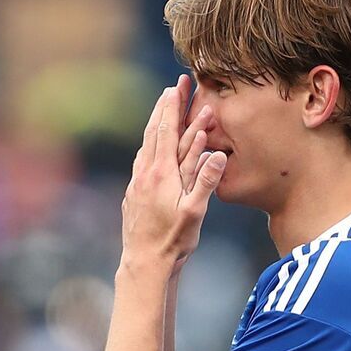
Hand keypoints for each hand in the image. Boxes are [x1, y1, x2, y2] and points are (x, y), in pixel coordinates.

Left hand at [121, 74, 226, 273]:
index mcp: (161, 174)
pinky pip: (142, 161)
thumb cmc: (173, 240)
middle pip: (154, 132)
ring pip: (145, 145)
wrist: (144, 262)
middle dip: (164, 108)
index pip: (168, 132)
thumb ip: (206, 181)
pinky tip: (150, 148)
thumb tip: (218, 153)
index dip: (173, 108)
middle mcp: (145, 173)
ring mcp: (136, 183)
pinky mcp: (133, 194)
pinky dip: (149, 146)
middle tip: (172, 88)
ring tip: (162, 110)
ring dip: (155, 125)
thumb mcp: (195, 212)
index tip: (177, 87)